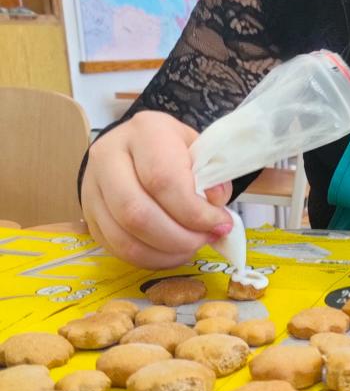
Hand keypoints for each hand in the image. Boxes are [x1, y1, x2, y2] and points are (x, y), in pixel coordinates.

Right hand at [81, 111, 232, 267]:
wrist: (137, 148)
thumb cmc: (175, 151)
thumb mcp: (201, 151)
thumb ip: (213, 176)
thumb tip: (214, 204)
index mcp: (145, 131)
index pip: (163, 179)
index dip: (194, 211)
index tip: (220, 222)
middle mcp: (109, 155)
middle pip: (137, 213)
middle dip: (179, 237)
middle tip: (206, 238)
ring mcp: (92, 186)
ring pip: (124, 237)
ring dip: (165, 252)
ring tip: (191, 247)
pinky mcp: (88, 214)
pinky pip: (116, 248)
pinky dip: (150, 259)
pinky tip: (172, 253)